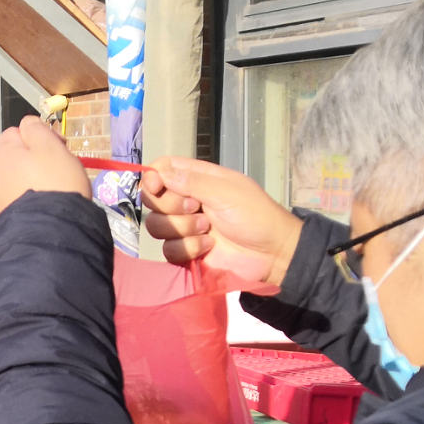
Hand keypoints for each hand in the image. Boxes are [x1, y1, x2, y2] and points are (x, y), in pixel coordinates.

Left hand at [0, 116, 91, 213]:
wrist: (52, 229)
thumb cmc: (54, 180)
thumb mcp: (49, 145)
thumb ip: (35, 129)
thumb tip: (26, 124)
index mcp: (3, 152)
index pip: (17, 132)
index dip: (40, 136)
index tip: (60, 146)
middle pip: (18, 158)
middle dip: (38, 160)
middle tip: (61, 168)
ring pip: (20, 180)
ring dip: (35, 180)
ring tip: (56, 189)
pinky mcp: (7, 218)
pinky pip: (22, 200)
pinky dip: (33, 199)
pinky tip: (48, 205)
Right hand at [140, 157, 300, 291]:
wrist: (272, 254)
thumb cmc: (255, 215)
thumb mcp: (227, 192)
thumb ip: (192, 181)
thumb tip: (159, 172)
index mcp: (197, 179)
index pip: (161, 169)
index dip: (152, 177)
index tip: (156, 186)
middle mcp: (186, 200)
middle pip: (153, 199)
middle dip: (171, 206)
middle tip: (197, 208)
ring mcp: (184, 227)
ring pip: (157, 226)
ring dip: (182, 229)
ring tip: (207, 230)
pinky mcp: (186, 251)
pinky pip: (168, 249)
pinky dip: (188, 249)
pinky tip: (209, 247)